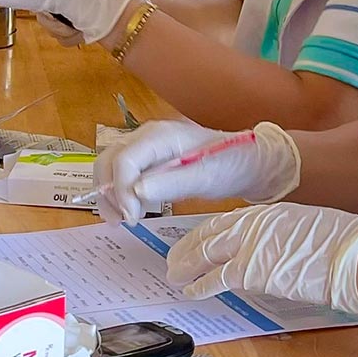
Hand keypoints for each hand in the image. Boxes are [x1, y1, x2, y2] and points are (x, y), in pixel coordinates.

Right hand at [94, 120, 301, 222]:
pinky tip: (132, 210)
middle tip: (123, 221)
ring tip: (124, 219)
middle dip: (109, 192)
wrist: (249, 161)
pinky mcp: (149, 160)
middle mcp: (146, 137)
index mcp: (159, 135)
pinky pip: (122, 174)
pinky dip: (119, 193)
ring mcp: (145, 147)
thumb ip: (170, 183)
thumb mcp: (205, 177)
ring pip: (110, 167)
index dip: (121, 190)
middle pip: (108, 161)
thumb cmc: (231, 165)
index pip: (123, 160)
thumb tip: (135, 192)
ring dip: (110, 194)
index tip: (133, 218)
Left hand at [165, 202, 357, 315]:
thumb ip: (284, 236)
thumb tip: (276, 251)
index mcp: (269, 212)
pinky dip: (200, 285)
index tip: (194, 240)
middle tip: (173, 259)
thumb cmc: (346, 246)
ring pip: (206, 253)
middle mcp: (254, 223)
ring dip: (186, 265)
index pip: (227, 221)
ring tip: (173, 275)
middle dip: (187, 247)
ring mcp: (251, 244)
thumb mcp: (309, 229)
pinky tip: (190, 291)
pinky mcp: (252, 269)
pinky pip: (217, 278)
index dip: (206, 233)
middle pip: (209, 234)